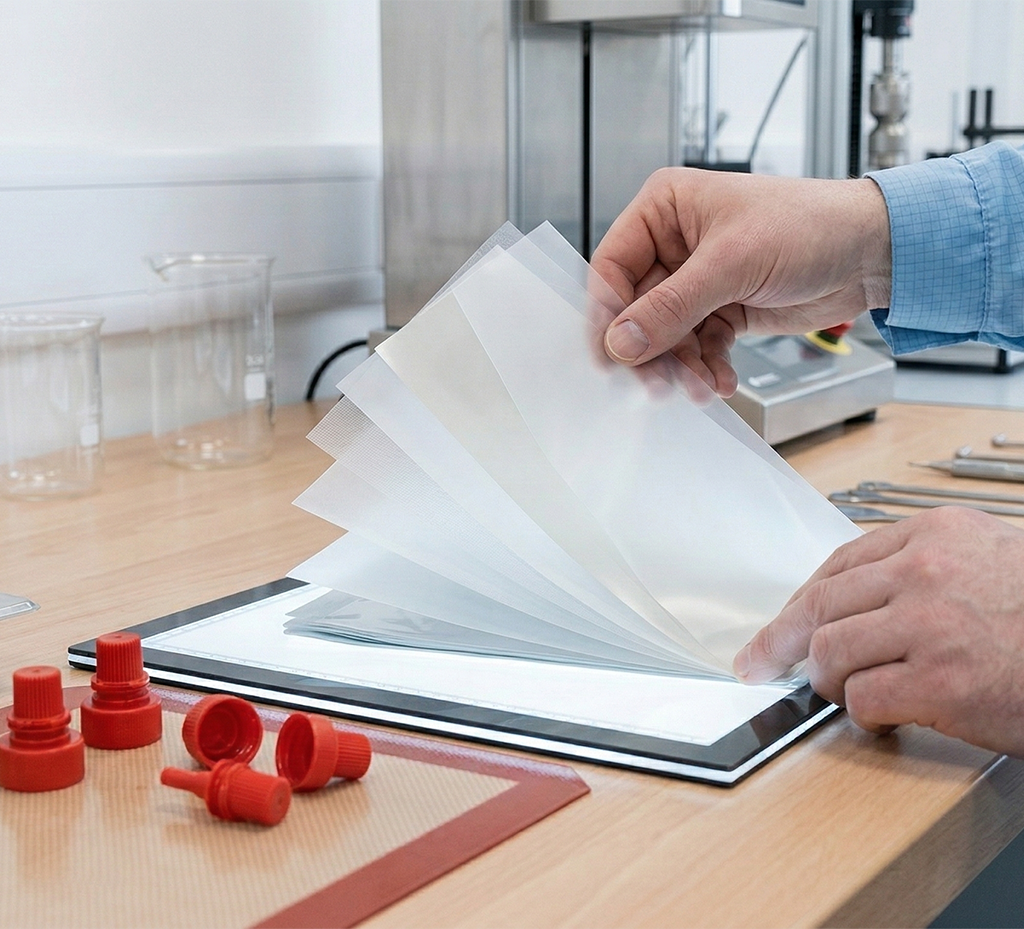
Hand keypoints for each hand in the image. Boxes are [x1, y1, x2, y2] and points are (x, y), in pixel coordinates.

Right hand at [590, 168, 891, 395]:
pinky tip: (720, 380)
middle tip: (655, 385)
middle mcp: (674, 244)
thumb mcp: (731, 264)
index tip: (611, 355)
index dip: (608, 314)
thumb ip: (670, 307)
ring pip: (665, 336)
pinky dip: (705, 368)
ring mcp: (697, 280)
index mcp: (664, 210)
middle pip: (636, 309)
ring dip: (680, 367)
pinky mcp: (720, 309)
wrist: (872, 252)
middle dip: (649, 351)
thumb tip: (621, 341)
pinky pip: (696, 348)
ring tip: (698, 387)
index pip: (612, 267)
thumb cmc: (812, 225)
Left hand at [733, 507, 1023, 757]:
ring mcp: (930, 628)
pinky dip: (862, 714)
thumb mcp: (987, 558)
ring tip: (844, 693)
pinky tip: (883, 717)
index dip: (799, 599)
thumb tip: (852, 600)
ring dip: (826, 681)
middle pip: (820, 606)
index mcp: (934, 536)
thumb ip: (921, 566)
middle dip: (778, 640)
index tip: (778, 623)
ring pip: (830, 652)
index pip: (839, 564)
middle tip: (759, 663)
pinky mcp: (941, 684)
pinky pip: (864, 699)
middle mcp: (925, 573)